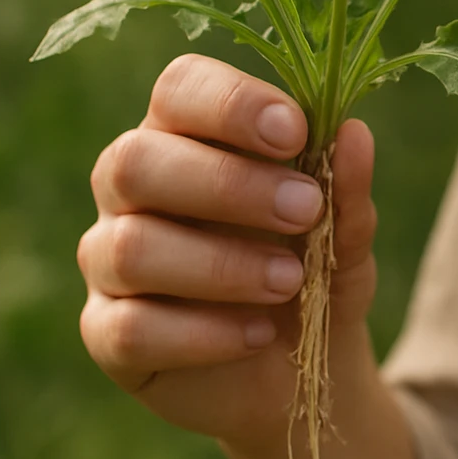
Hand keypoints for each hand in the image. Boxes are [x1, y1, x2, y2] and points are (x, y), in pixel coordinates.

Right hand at [77, 54, 380, 458]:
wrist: (303, 370)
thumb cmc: (315, 274)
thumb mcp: (346, 235)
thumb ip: (346, 189)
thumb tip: (353, 133)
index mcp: (188, 136)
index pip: (180, 88)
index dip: (230, 103)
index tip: (295, 132)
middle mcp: (131, 188)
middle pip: (135, 160)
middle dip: (226, 184)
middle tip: (306, 211)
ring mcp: (108, 260)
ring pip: (129, 247)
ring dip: (221, 264)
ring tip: (290, 282)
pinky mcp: (104, 333)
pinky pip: (128, 328)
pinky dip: (202, 333)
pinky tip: (256, 335)